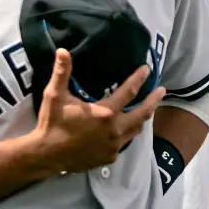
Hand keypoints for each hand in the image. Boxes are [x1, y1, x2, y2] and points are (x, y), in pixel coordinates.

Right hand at [33, 49, 165, 172]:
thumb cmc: (52, 123)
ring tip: (148, 109)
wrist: (46, 155)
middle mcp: (115, 130)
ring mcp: (114, 145)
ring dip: (142, 118)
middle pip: (143, 113)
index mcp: (105, 112)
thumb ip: (62, 73)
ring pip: (135, 129)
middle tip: (162, 91)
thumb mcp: (55, 96)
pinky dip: (127, 133)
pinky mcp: (109, 157)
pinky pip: (124, 143)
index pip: (129, 91)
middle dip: (154, 100)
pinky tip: (125, 129)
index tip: (147, 70)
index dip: (139, 78)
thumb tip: (63, 51)